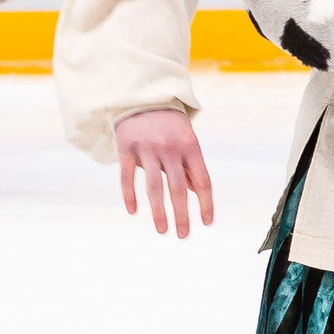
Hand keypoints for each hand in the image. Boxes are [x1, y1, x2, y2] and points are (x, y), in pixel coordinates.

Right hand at [115, 108, 215, 238]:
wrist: (142, 98)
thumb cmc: (170, 126)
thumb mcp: (187, 141)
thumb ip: (190, 167)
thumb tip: (197, 194)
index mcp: (191, 147)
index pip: (202, 181)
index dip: (205, 203)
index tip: (206, 223)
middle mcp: (170, 148)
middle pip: (178, 188)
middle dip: (182, 214)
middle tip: (183, 235)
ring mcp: (147, 148)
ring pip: (154, 186)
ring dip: (158, 211)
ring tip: (162, 231)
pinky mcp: (126, 147)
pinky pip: (127, 176)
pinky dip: (129, 195)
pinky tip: (133, 212)